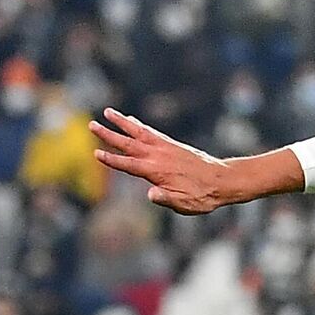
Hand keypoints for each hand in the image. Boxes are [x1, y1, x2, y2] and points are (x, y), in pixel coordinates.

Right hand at [91, 108, 249, 214]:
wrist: (223, 180)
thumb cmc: (203, 196)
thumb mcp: (184, 203)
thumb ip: (166, 199)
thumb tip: (150, 195)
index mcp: (156, 171)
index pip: (128, 165)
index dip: (111, 160)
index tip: (95, 153)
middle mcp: (158, 156)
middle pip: (128, 143)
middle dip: (109, 135)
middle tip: (91, 125)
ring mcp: (165, 148)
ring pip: (139, 132)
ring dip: (122, 122)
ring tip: (108, 111)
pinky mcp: (172, 144)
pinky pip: (152, 132)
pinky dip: (139, 125)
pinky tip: (132, 120)